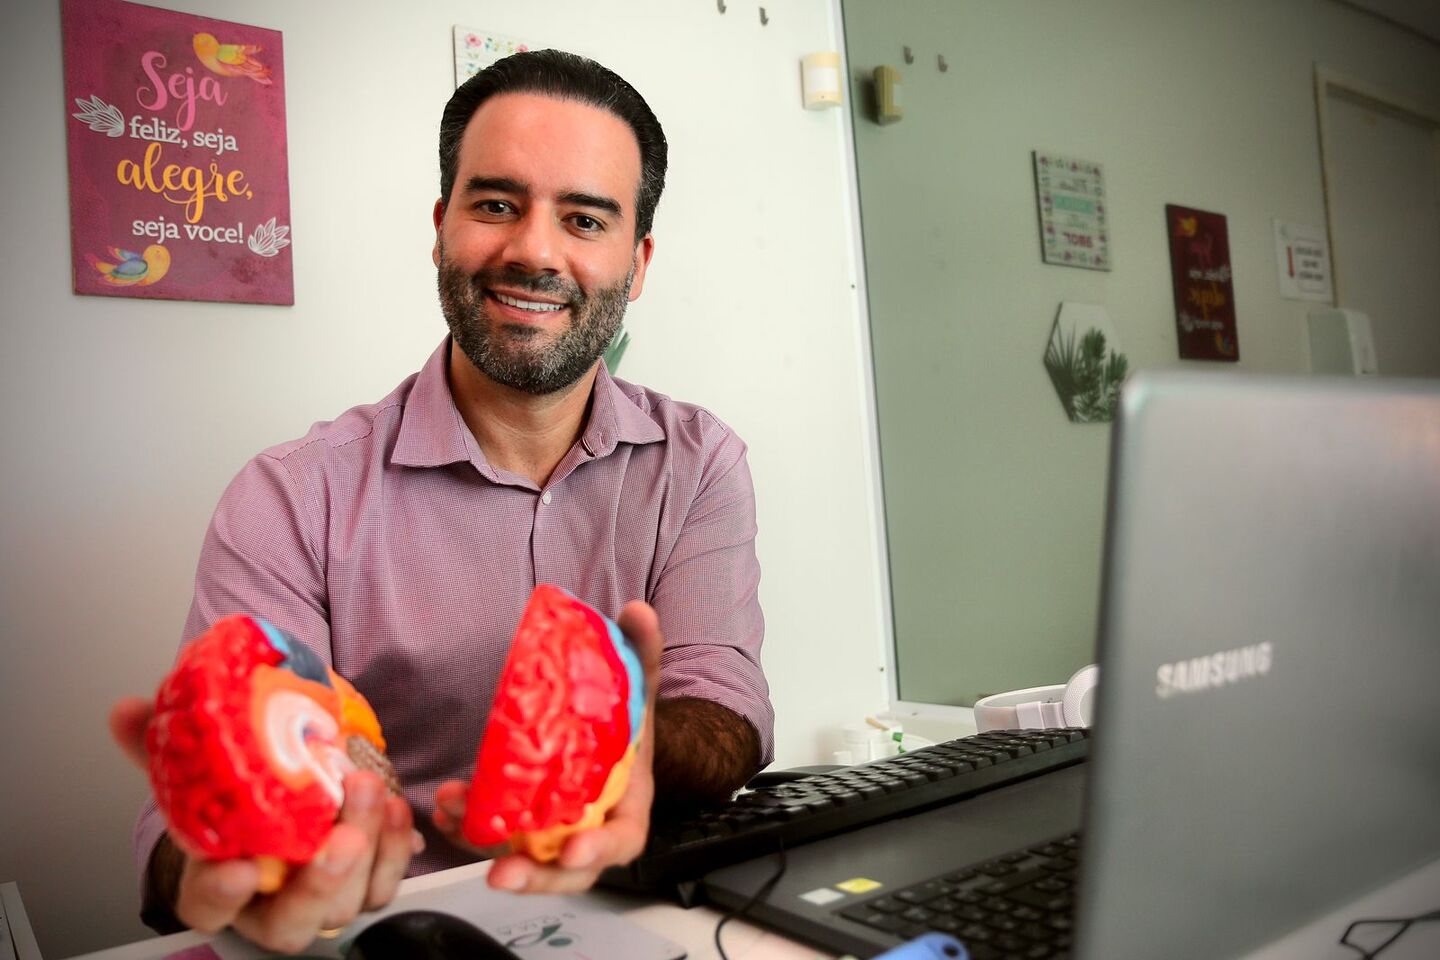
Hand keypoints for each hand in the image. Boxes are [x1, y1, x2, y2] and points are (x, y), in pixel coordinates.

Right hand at [109, 698, 419, 952]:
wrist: (269, 807)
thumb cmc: (231, 803)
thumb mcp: (191, 773)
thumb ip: (157, 746)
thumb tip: (127, 711)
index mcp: (217, 887)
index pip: (208, 907)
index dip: (222, 893)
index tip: (239, 868)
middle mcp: (270, 905)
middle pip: (293, 920)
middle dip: (319, 883)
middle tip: (337, 840)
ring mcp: (321, 900)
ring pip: (349, 901)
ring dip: (368, 849)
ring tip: (370, 794)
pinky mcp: (364, 884)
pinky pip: (386, 880)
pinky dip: (396, 846)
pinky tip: (397, 808)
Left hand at [431, 600, 663, 893]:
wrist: (611, 735)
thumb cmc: (628, 723)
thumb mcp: (639, 686)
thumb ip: (642, 651)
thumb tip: (639, 611)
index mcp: (627, 806)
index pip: (622, 841)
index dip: (599, 851)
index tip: (574, 851)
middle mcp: (589, 828)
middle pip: (567, 870)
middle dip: (535, 877)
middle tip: (502, 872)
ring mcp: (552, 832)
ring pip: (523, 858)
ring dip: (486, 848)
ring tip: (456, 819)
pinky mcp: (520, 824)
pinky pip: (494, 837)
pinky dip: (467, 826)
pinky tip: (446, 806)